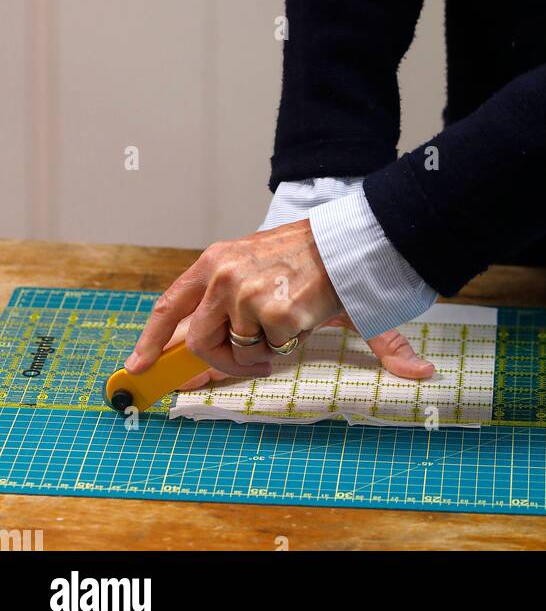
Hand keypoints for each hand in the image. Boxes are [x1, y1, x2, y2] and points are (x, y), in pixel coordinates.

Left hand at [125, 219, 434, 385]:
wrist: (341, 246)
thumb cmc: (299, 258)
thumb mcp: (250, 267)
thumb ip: (221, 305)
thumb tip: (193, 358)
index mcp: (214, 262)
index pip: (170, 304)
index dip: (151, 339)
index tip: (138, 364)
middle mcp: (224, 276)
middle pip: (199, 340)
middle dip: (221, 358)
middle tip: (251, 358)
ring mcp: (247, 295)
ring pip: (237, 351)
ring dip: (261, 350)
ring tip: (284, 321)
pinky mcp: (274, 314)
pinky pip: (269, 352)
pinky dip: (286, 345)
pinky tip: (300, 318)